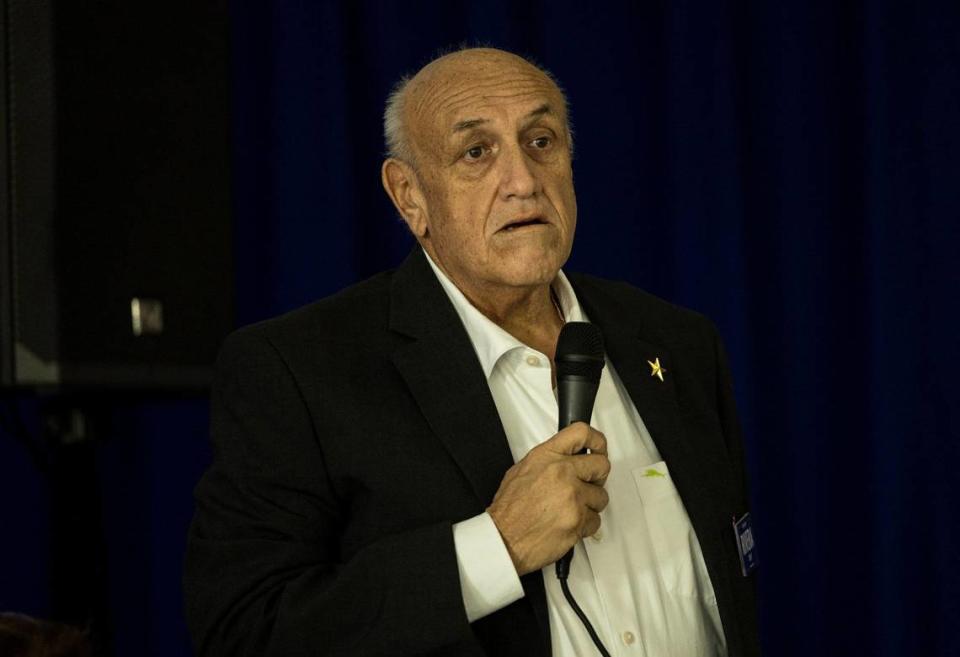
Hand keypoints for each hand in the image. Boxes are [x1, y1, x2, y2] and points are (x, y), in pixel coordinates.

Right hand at [486, 423, 609, 575]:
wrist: (504, 539)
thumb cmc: (510, 510)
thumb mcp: (521, 470)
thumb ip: (548, 461)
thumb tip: (567, 458)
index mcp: (547, 457)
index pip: (581, 433)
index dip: (596, 441)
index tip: (599, 448)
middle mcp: (562, 473)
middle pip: (601, 465)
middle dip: (597, 477)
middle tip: (588, 484)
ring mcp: (572, 497)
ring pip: (601, 497)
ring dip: (590, 505)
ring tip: (571, 509)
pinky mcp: (579, 520)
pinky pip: (596, 520)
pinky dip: (585, 525)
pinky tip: (569, 524)